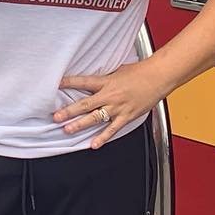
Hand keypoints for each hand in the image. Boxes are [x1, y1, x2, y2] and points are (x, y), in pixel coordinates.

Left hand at [54, 61, 168, 148]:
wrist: (158, 77)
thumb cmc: (140, 72)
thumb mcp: (118, 70)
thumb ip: (105, 76)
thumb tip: (94, 78)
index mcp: (106, 81)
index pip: (83, 82)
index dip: (68, 83)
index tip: (56, 85)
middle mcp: (109, 95)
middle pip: (85, 104)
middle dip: (69, 111)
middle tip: (56, 116)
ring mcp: (117, 107)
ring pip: (95, 118)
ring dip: (80, 125)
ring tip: (68, 129)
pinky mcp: (126, 116)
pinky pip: (112, 129)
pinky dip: (103, 137)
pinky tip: (93, 144)